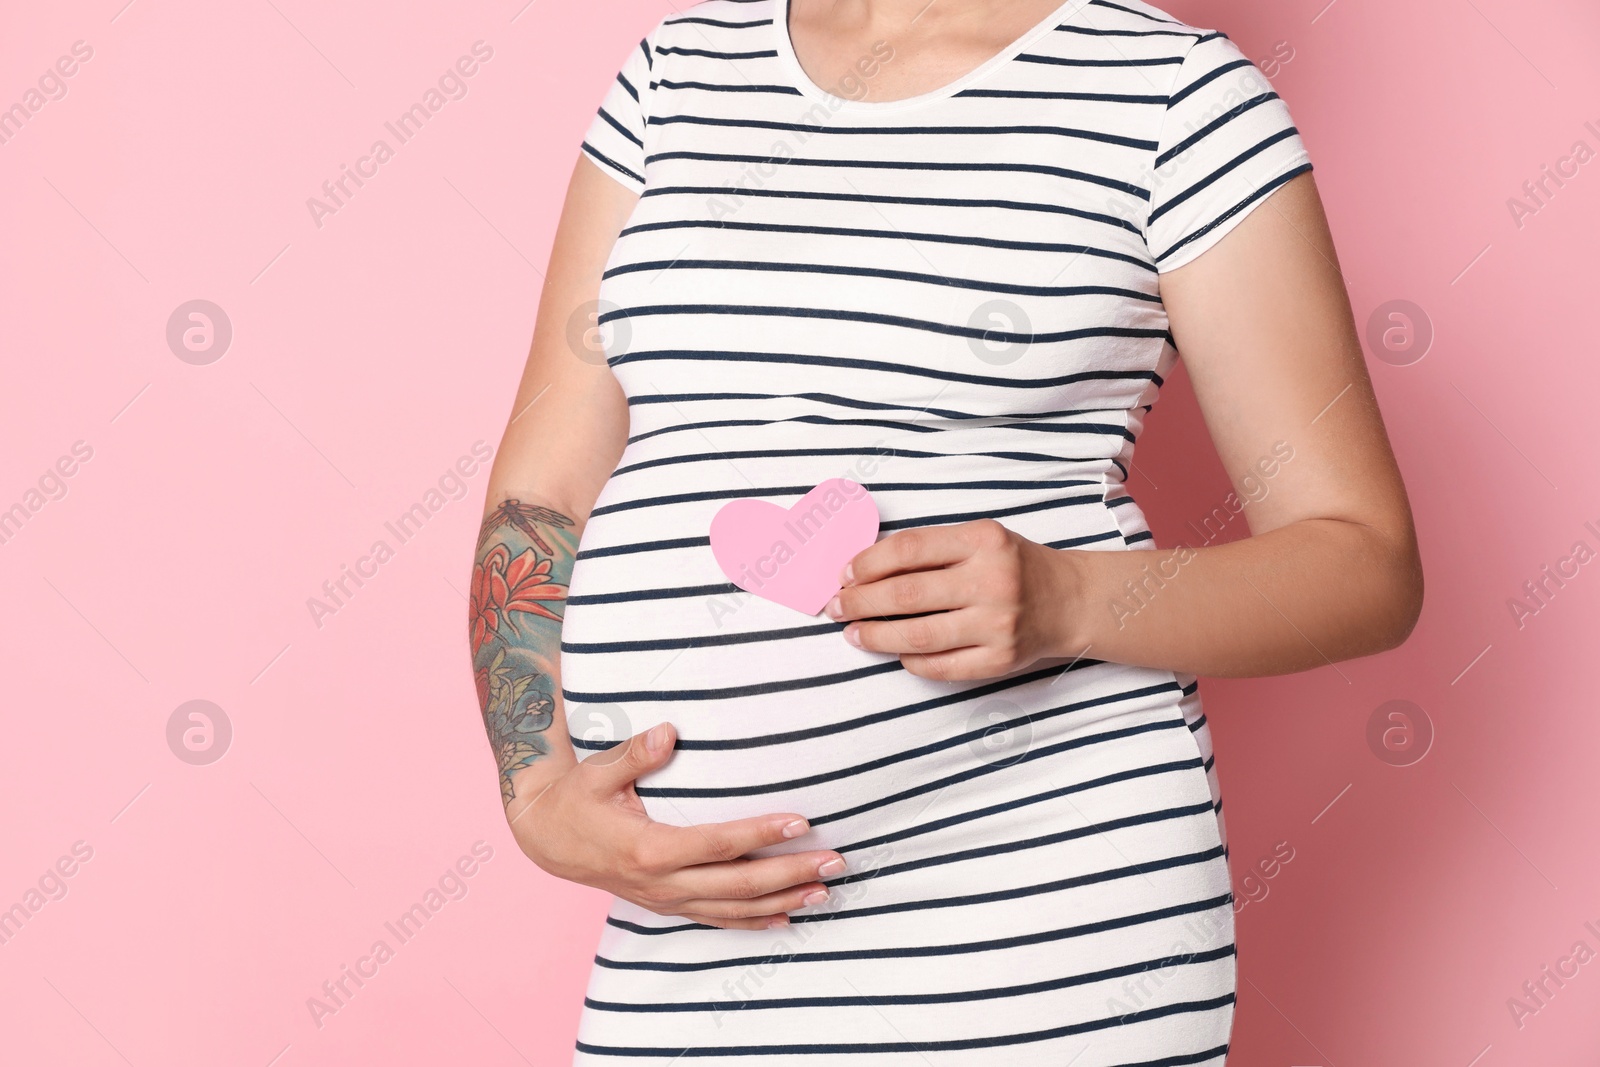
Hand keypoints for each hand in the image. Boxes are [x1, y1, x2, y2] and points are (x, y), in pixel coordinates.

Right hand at [505, 722, 843, 929]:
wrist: (547, 836)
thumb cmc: (578, 797)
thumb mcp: (599, 770)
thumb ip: (635, 754)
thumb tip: (668, 732)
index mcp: (651, 848)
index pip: (720, 844)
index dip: (762, 834)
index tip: (802, 822)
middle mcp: (663, 882)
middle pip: (739, 884)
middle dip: (790, 873)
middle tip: (835, 861)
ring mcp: (666, 899)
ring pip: (733, 909)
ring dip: (782, 901)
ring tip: (824, 891)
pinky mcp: (667, 904)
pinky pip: (716, 919)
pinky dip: (752, 922)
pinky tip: (785, 917)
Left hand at [824, 517, 1078, 680]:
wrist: (1070, 600)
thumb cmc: (1012, 566)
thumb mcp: (979, 539)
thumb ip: (931, 550)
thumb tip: (863, 570)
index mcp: (983, 541)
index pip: (909, 550)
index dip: (867, 563)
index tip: (843, 575)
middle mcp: (992, 581)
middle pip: (906, 595)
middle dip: (859, 602)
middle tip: (836, 608)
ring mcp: (997, 624)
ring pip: (917, 636)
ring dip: (875, 636)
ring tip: (854, 634)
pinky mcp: (1000, 659)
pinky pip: (940, 666)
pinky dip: (910, 661)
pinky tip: (896, 652)